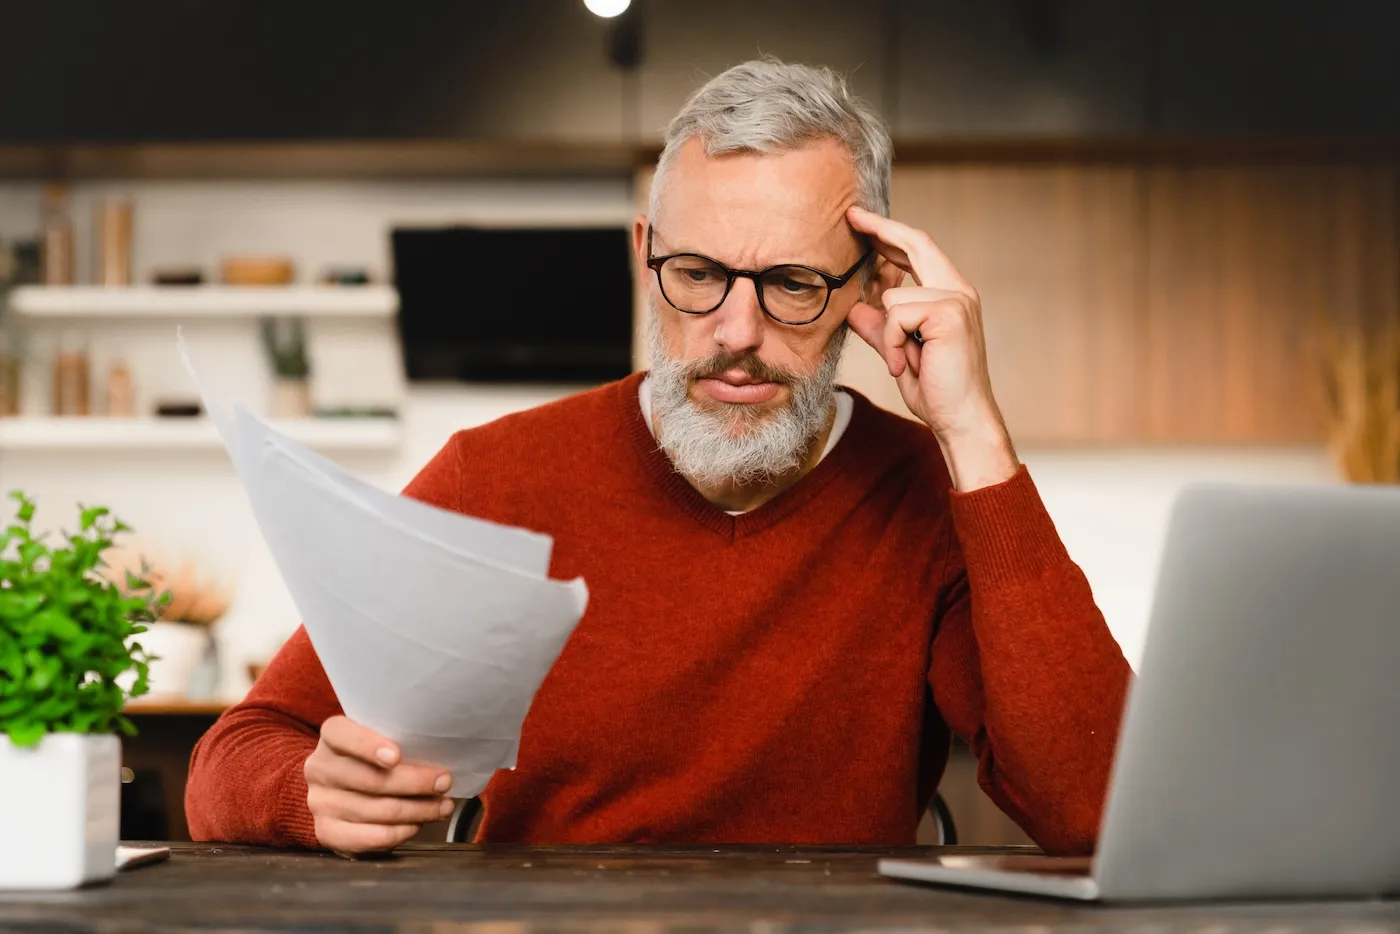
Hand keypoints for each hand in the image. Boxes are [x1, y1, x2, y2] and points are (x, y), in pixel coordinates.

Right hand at [304, 716, 454, 855]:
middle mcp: (320, 768)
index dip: (368, 746)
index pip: (343, 735)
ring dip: (417, 810)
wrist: (339, 787)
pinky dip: (400, 832)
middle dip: (415, 783)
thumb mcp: (379, 736)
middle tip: (444, 782)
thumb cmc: (372, 756)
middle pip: (370, 779)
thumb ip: (398, 738)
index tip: (397, 756)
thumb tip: (439, 750)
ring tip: (442, 806)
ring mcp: (321, 802)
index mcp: (332, 736)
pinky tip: (417, 824)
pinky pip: (370, 837)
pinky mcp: (327, 831)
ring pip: (376, 810)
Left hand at [845, 205, 1018, 490]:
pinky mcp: (949, 313)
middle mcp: (958, 291)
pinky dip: (892, 343)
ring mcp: (957, 299)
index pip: (918, 251)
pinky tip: (907, 365)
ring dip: (886, 335)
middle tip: (851, 216)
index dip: (889, 234)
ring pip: (893, 296)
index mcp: (949, 295)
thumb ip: (879, 326)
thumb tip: (855, 307)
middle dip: (880, 229)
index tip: (861, 221)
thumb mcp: (897, 352)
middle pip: (916, 243)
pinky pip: (896, 315)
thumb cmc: (936, 390)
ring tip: (902, 362)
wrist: (961, 419)